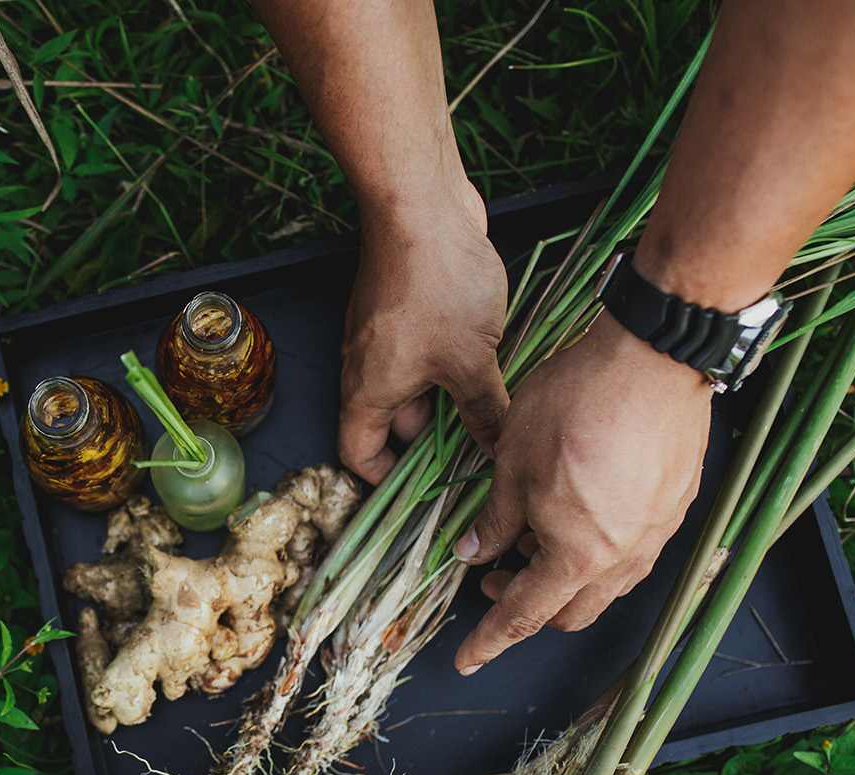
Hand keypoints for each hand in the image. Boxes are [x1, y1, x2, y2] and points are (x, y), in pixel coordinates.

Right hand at [339, 181, 510, 483]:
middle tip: (481, 449)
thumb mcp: (472, 362)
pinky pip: (422, 354)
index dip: (385, 478)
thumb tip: (496, 449)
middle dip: (435, 438)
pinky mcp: (403, 310)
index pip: (357, 454)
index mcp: (368, 393)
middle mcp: (365, 368)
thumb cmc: (436, 286)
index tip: (425, 488)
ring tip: (495, 404)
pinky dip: (450, 364)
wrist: (420, 207)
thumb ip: (485, 412)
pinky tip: (491, 358)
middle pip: (393, 422)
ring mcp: (383, 338)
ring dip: (449, 397)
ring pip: (413, 386)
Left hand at [451, 311, 713, 674]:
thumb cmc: (576, 405)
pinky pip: (629, 549)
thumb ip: (493, 520)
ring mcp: (656, 533)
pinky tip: (572, 511)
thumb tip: (473, 553)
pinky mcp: (674, 506)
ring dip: (562, 576)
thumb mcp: (510, 464)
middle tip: (491, 578)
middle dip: (526, 606)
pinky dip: (594, 549)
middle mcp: (624, 557)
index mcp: (578, 556)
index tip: (467, 659)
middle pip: (570, 611)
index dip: (490, 639)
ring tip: (528, 536)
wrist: (652, 359)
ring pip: (603, 583)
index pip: (524, 616)